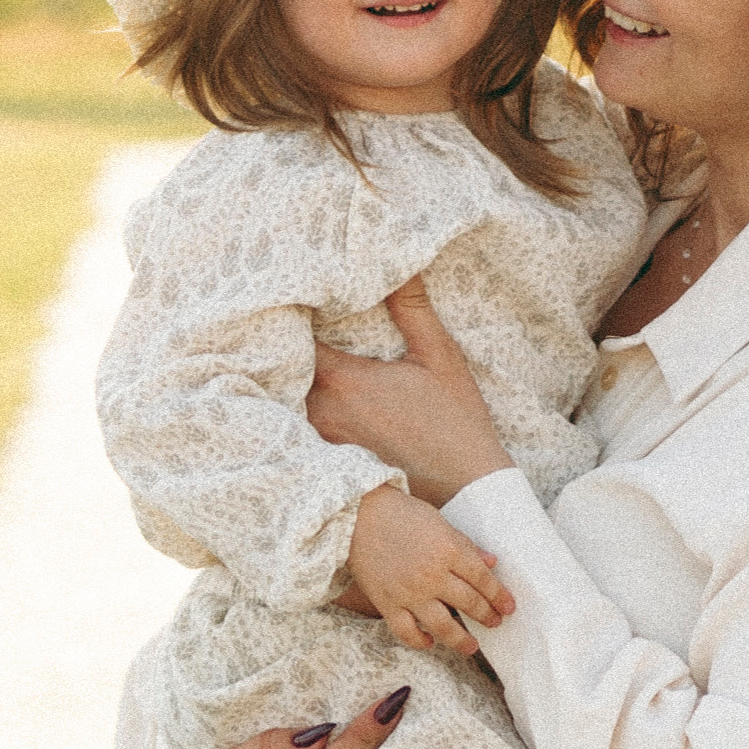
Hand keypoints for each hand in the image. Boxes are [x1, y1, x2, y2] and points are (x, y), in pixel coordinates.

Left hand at [306, 277, 513, 504]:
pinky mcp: (327, 460)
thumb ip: (412, 307)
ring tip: (292, 351)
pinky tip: (307, 391)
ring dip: (291, 376)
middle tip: (285, 318)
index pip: (293, 338)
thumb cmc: (455, 421)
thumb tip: (402, 260)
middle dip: (284, 343)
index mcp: (345, 381)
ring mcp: (321, 440)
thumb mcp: (439, 356)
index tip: (293, 295)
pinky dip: (298, 405)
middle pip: (284, 368)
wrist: (464, 488)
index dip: (288, 315)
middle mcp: (322, 412)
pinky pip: (299, 424)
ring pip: (289, 398)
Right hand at [348, 484, 512, 658]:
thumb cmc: (401, 514)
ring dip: (461, 640)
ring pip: (443, 626)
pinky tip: (429, 642)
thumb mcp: (440, 523)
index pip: (483, 580)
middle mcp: (432, 576)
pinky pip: (407, 632)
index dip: (499, 596)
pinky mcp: (388, 604)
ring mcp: (409, 593)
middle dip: (487, 616)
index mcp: (449, 551)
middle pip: (469, 603)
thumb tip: (491, 563)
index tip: (509, 607)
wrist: (357, 516)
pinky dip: (419, 641)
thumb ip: (466, 546)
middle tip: (496, 623)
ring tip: (471, 647)